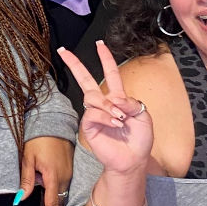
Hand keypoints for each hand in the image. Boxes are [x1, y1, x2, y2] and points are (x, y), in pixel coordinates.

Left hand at [18, 136, 73, 205]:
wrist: (53, 122)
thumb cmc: (38, 139)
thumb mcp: (28, 158)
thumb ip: (26, 180)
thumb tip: (21, 199)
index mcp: (53, 176)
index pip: (53, 204)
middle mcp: (64, 177)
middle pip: (57, 199)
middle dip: (50, 205)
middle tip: (44, 198)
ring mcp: (69, 173)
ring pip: (59, 191)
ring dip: (51, 190)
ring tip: (41, 169)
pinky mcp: (71, 168)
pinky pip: (63, 183)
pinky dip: (56, 184)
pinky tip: (48, 170)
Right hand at [57, 42, 152, 176]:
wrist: (133, 160)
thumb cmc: (139, 140)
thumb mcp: (143, 116)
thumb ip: (131, 102)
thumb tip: (115, 97)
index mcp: (118, 98)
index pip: (110, 74)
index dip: (106, 59)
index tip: (100, 45)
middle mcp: (104, 104)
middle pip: (86, 80)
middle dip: (74, 64)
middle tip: (63, 51)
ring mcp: (95, 115)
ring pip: (92, 97)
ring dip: (107, 105)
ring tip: (120, 118)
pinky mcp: (89, 127)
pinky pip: (92, 114)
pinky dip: (105, 116)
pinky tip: (115, 123)